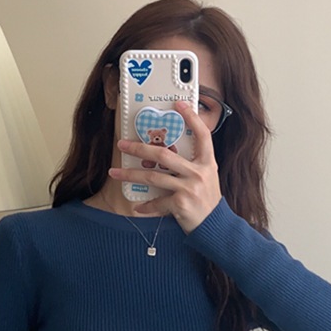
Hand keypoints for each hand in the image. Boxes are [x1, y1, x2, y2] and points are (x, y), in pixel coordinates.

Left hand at [108, 100, 221, 232]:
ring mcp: (190, 188)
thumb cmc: (207, 200)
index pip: (202, 135)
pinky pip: (157, 202)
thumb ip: (191, 164)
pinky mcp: (181, 204)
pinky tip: (138, 207)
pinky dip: (146, 205)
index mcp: (208, 163)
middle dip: (140, 148)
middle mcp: (200, 173)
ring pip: (153, 176)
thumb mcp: (206, 178)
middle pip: (164, 155)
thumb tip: (164, 152)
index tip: (178, 104)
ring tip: (115, 172)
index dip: (191, 118)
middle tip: (122, 144)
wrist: (216, 227)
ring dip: (131, 174)